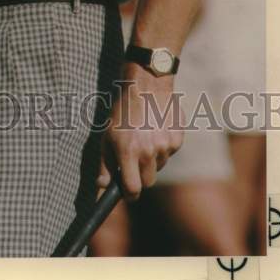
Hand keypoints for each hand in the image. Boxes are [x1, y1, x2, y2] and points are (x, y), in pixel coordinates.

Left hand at [97, 67, 183, 201]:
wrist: (146, 84)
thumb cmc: (122, 110)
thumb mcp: (107, 134)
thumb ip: (105, 163)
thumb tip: (102, 186)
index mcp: (128, 151)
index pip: (133, 189)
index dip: (130, 194)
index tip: (128, 193)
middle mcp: (148, 151)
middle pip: (148, 181)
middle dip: (140, 176)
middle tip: (134, 160)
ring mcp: (165, 145)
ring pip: (159, 166)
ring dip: (152, 159)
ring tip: (144, 136)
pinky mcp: (177, 139)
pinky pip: (170, 153)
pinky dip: (164, 146)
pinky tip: (156, 129)